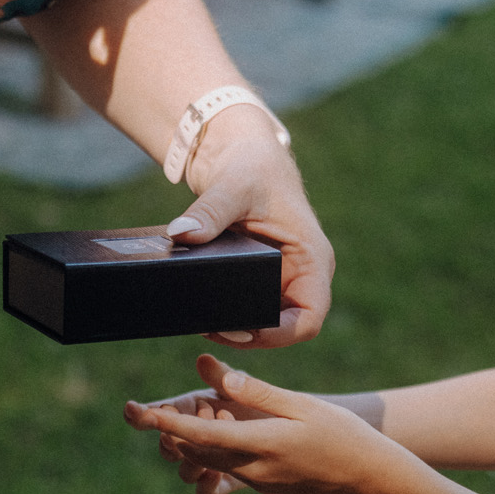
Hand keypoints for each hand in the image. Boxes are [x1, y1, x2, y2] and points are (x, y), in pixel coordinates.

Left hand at [123, 355, 394, 493]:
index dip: (165, 423)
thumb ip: (257, 391)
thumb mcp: (302, 405)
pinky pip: (228, 468)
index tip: (138, 411)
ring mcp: (259, 481)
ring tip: (193, 413)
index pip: (201, 435)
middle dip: (170, 432)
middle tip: (153, 408)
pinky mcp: (265, 486)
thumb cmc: (342, 434)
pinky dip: (214, 450)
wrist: (370, 477)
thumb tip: (216, 374)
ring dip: (192, 441)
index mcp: (262, 444)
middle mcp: (255, 468)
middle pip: (195, 452)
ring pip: (209, 462)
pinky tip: (219, 427)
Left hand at [164, 107, 333, 347]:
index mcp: (312, 260)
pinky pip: (249, 309)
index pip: (310, 317)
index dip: (281, 335)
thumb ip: (210, 211)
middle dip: (251, 335)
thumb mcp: (233, 186)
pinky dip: (228, 315)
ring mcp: (281, 281)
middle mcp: (302, 276)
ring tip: (202, 324)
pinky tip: (202, 313)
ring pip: (266, 324)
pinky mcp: (260, 280)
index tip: (244, 332)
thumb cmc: (252, 167)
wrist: (242, 158)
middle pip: (286, 328)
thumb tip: (182, 234)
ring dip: (238, 330)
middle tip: (210, 330)